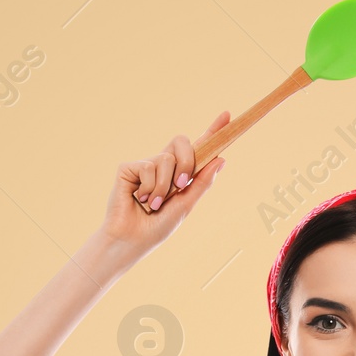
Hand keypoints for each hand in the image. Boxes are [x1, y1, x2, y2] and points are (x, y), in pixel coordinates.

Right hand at [99, 113, 229, 265]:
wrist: (131, 240)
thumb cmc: (157, 227)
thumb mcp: (185, 206)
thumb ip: (201, 183)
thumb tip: (221, 160)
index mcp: (178, 174)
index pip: (197, 148)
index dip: (211, 132)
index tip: (227, 115)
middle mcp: (162, 166)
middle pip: (182, 142)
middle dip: (187, 162)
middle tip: (181, 185)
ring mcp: (145, 165)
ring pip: (166, 159)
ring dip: (163, 187)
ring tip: (154, 205)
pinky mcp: (128, 168)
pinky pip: (147, 166)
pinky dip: (148, 187)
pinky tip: (139, 199)